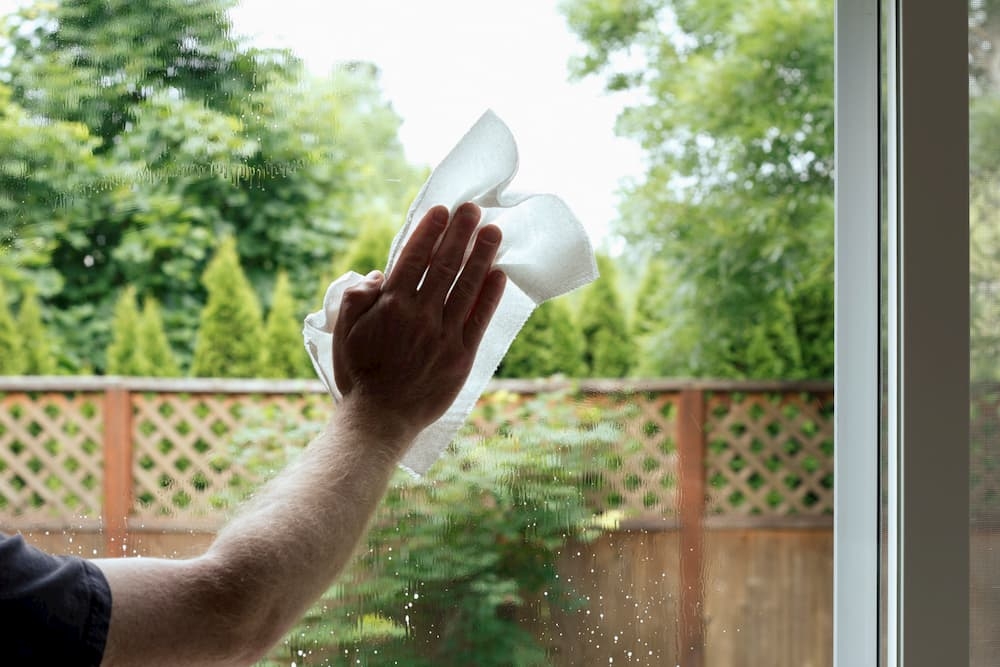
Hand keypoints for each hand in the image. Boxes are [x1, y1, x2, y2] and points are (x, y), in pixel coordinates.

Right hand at [332, 202, 505, 442]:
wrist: (380, 419)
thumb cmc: (359, 375)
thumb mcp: (343, 331)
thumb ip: (358, 297)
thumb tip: (381, 273)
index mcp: (390, 306)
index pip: (414, 259)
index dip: (430, 232)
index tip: (443, 211)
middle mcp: (420, 315)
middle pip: (445, 265)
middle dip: (461, 233)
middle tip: (474, 209)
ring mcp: (444, 335)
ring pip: (467, 287)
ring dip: (482, 256)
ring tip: (493, 232)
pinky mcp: (462, 356)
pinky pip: (480, 319)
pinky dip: (491, 295)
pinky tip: (500, 274)